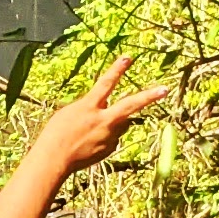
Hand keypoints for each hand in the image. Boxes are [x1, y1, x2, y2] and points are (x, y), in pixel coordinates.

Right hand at [30, 55, 167, 181]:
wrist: (54, 159)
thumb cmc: (56, 133)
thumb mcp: (71, 112)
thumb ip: (91, 107)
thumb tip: (106, 108)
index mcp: (89, 107)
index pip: (105, 84)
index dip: (117, 70)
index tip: (128, 58)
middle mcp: (102, 121)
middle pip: (130, 105)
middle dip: (148, 97)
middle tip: (164, 89)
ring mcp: (108, 136)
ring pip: (121, 123)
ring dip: (114, 121)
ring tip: (91, 128)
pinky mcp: (109, 149)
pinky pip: (113, 138)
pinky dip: (106, 136)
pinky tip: (89, 141)